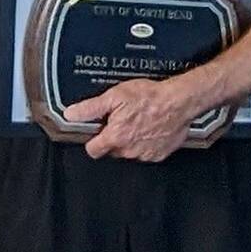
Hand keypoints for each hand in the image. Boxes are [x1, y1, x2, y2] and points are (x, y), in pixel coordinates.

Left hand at [62, 77, 200, 162]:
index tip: (97, 132)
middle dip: (114, 138)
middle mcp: (129, 150)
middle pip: (112, 150)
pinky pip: (147, 153)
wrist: (180, 101)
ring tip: (138, 122)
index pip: (93, 150)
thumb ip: (90, 108)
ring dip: (130, 141)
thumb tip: (70, 114)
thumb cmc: (150, 97)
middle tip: (122, 120)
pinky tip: (150, 128)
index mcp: (115, 137)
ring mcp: (145, 154)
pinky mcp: (159, 154)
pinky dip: (147, 143)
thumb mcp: (114, 96)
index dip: (93, 140)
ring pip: (129, 152)